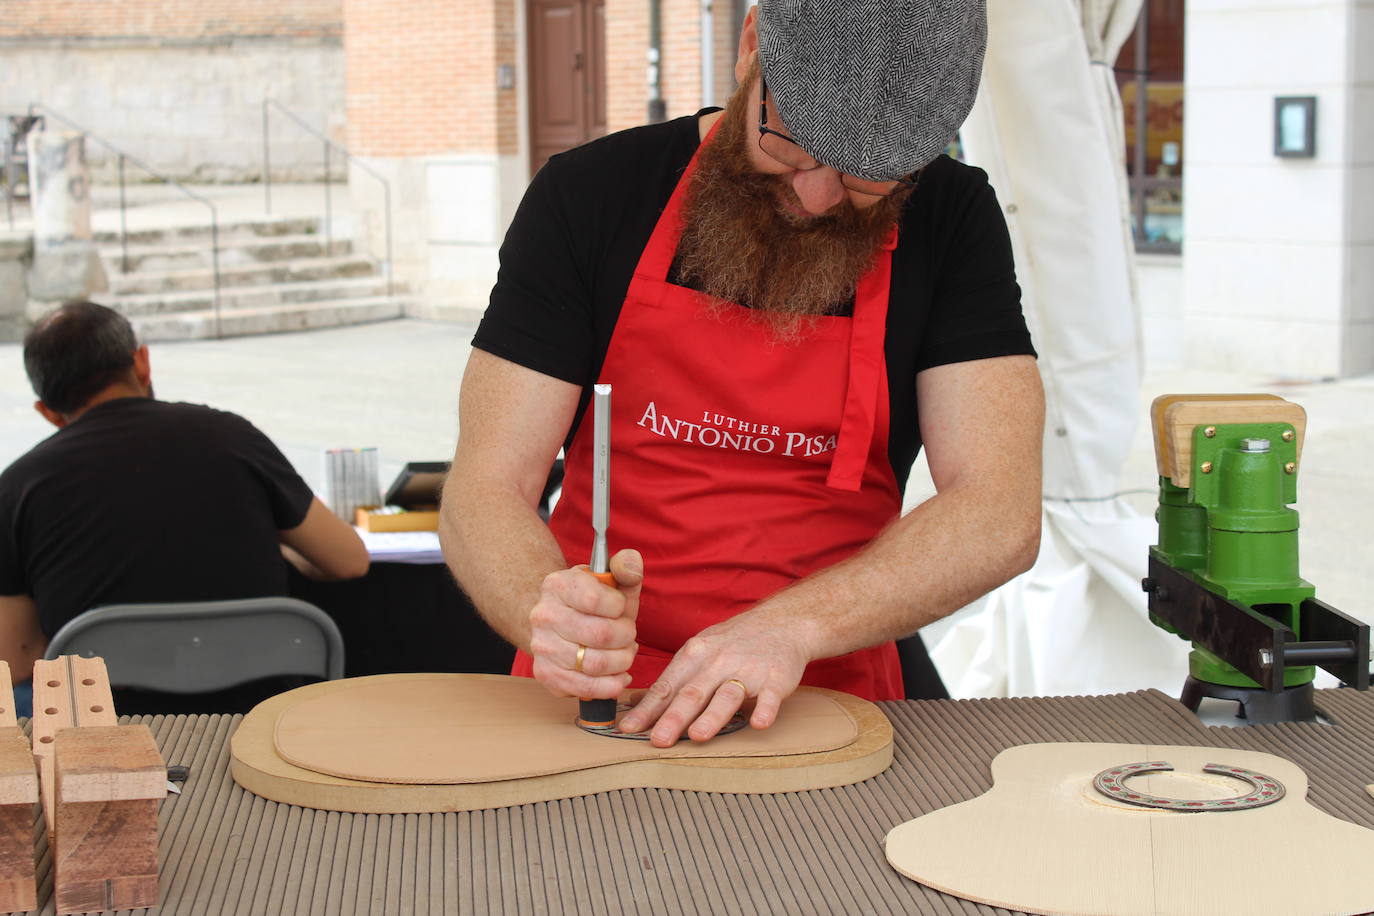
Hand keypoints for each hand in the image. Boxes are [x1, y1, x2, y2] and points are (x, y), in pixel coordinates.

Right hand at [527, 549, 641, 698]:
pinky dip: (611, 685)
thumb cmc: (592, 602)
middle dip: (626, 637)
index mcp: (558, 585)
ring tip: (624, 653)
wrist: (558, 621)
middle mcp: (544, 615)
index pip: (596, 599)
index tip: (620, 608)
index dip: (620, 607)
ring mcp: (542, 647)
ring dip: (622, 661)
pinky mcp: (547, 675)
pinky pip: (586, 688)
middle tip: (628, 634)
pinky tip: (619, 675)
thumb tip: (631, 565)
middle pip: (601, 635)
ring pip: (596, 664)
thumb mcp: (610, 580)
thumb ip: (626, 567)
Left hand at [616, 609, 808, 746]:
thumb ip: (672, 680)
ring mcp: (748, 669)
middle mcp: (718, 661)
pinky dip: (765, 709)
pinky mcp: (776, 677)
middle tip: (658, 740)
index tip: (628, 729)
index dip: (647, 709)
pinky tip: (758, 723)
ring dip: (712, 716)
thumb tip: (634, 704)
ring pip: (727, 695)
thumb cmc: (733, 642)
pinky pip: (770, 695)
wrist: (782, 622)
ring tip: (697, 736)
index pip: (667, 686)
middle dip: (674, 717)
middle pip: (692, 692)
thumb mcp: (698, 651)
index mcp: (695, 655)